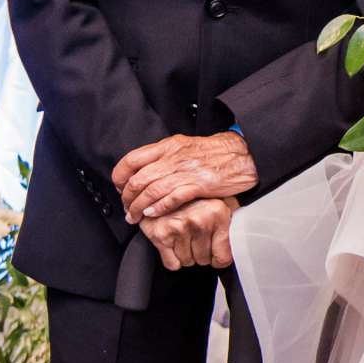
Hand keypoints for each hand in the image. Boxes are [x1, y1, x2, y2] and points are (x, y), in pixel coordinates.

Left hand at [113, 132, 257, 219]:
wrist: (243, 155)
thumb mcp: (185, 146)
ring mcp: (186, 171)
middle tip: (126, 208)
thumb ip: (164, 156)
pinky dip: (159, 208)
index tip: (119, 187)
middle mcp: (174, 157)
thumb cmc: (215, 153)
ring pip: (151, 191)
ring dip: (138, 207)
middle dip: (127, 198)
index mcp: (168, 146)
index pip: (132, 159)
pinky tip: (152, 214)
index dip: (120, 176)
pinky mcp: (199, 184)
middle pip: (138, 179)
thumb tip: (143, 170)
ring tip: (135, 217)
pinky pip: (172, 198)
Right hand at [138, 196, 234, 270]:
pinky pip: (171, 264)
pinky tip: (174, 245)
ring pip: (187, 262)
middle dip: (201, 254)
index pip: (223, 257)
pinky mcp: (159, 234)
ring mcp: (178, 227)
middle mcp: (199, 221)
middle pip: (203, 260)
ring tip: (185, 239)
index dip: (218, 259)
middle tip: (197, 240)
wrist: (165, 187)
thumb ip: (232, 222)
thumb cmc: (195, 198)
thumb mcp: (220, 204)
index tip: (216, 256)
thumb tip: (240, 244)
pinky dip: (173, 260)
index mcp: (217, 214)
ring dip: (186, 255)